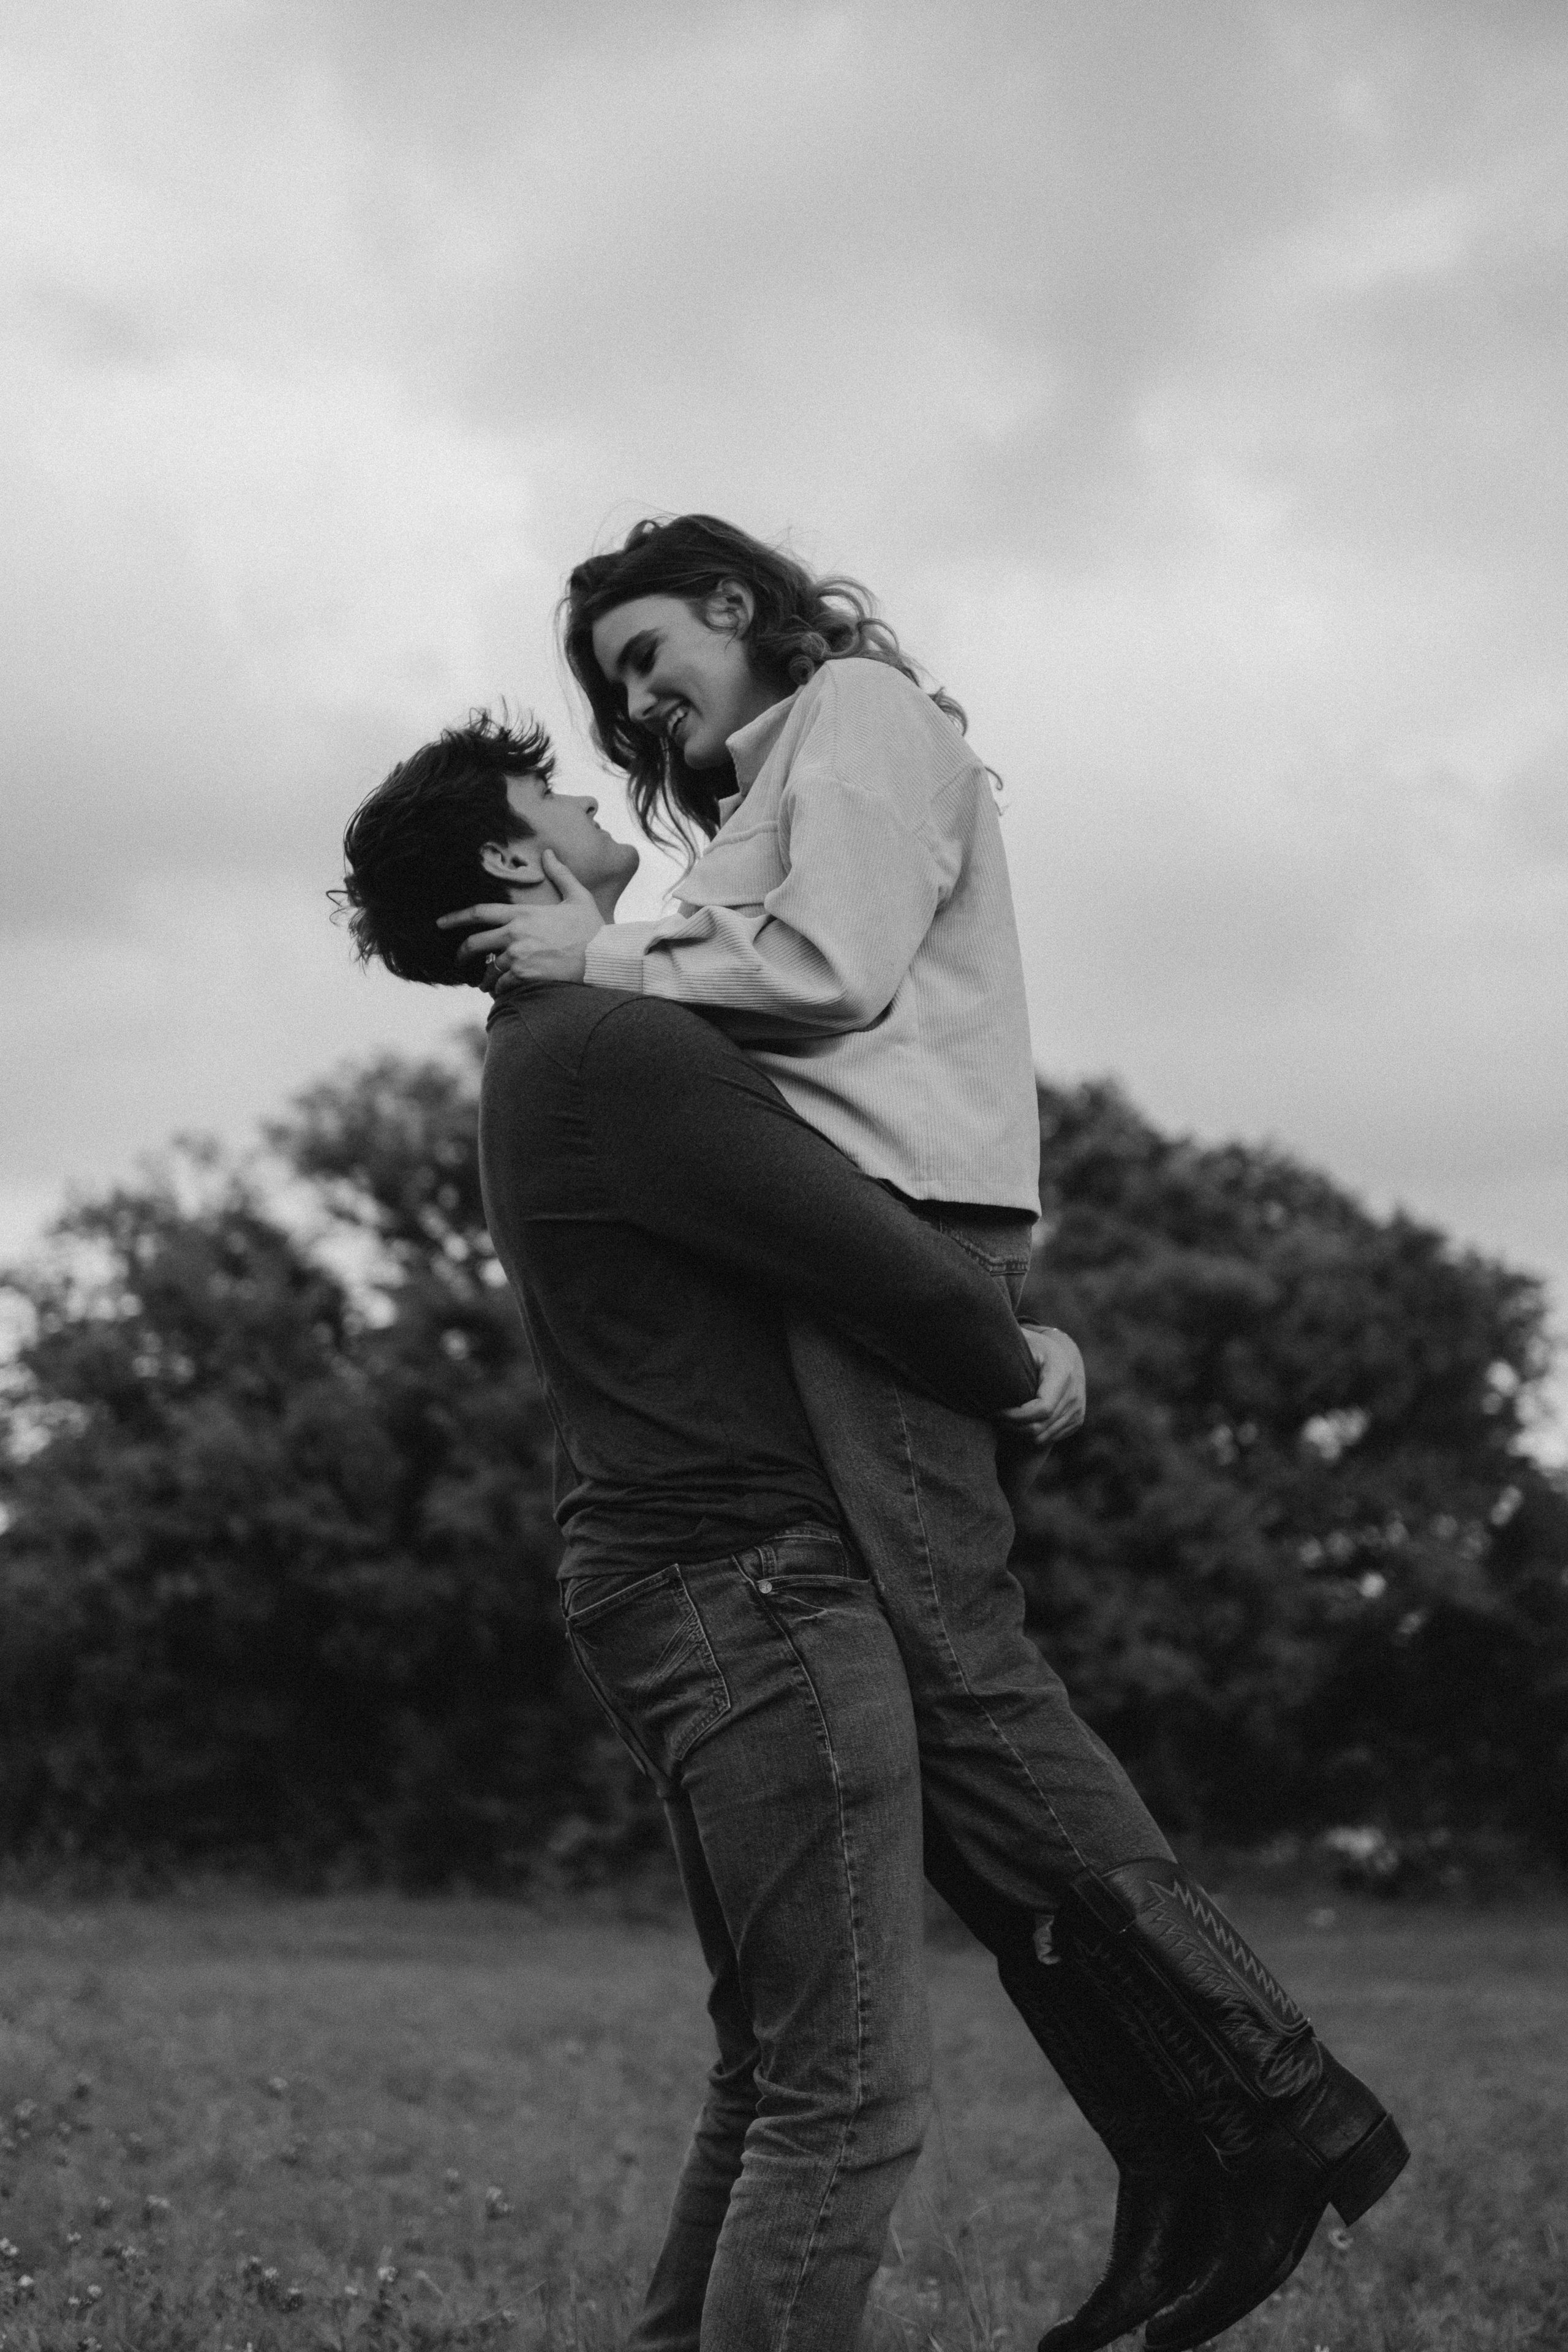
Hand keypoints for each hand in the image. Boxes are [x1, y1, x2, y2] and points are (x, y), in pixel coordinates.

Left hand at [436, 853, 603, 985]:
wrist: (603, 957)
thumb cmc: (593, 928)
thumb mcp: (578, 896)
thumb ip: (560, 874)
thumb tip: (549, 853)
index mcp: (522, 914)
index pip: (480, 912)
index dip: (455, 918)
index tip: (440, 924)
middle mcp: (515, 934)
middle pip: (474, 944)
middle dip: (462, 955)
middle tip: (460, 962)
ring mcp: (518, 956)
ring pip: (489, 970)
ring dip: (486, 979)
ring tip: (488, 984)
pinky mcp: (526, 976)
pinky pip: (503, 986)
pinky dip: (501, 991)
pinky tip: (503, 993)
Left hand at [1000, 1325, 1086, 1448]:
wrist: (1068, 1356)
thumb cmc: (1040, 1349)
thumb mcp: (1028, 1343)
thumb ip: (1011, 1349)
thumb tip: (985, 1351)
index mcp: (1062, 1375)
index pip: (1042, 1408)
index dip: (1016, 1416)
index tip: (996, 1412)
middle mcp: (1074, 1395)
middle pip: (1040, 1426)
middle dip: (1013, 1427)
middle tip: (994, 1418)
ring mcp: (1078, 1410)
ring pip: (1044, 1437)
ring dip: (1020, 1434)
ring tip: (1002, 1422)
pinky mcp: (1077, 1420)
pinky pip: (1050, 1438)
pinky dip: (1031, 1436)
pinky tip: (1018, 1423)